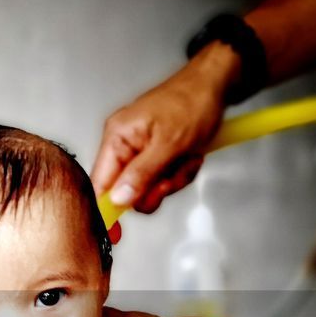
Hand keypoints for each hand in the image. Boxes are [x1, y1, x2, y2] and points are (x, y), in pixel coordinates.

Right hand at [91, 48, 232, 214]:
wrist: (214, 84)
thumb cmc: (192, 102)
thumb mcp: (170, 143)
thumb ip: (141, 174)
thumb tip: (118, 200)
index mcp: (117, 137)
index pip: (101, 183)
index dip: (108, 209)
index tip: (117, 232)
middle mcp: (123, 144)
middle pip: (127, 190)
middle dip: (156, 187)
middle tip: (173, 174)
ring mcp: (139, 149)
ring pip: (148, 187)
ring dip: (172, 179)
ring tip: (186, 158)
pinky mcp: (155, 153)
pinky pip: (161, 178)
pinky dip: (178, 172)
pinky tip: (188, 156)